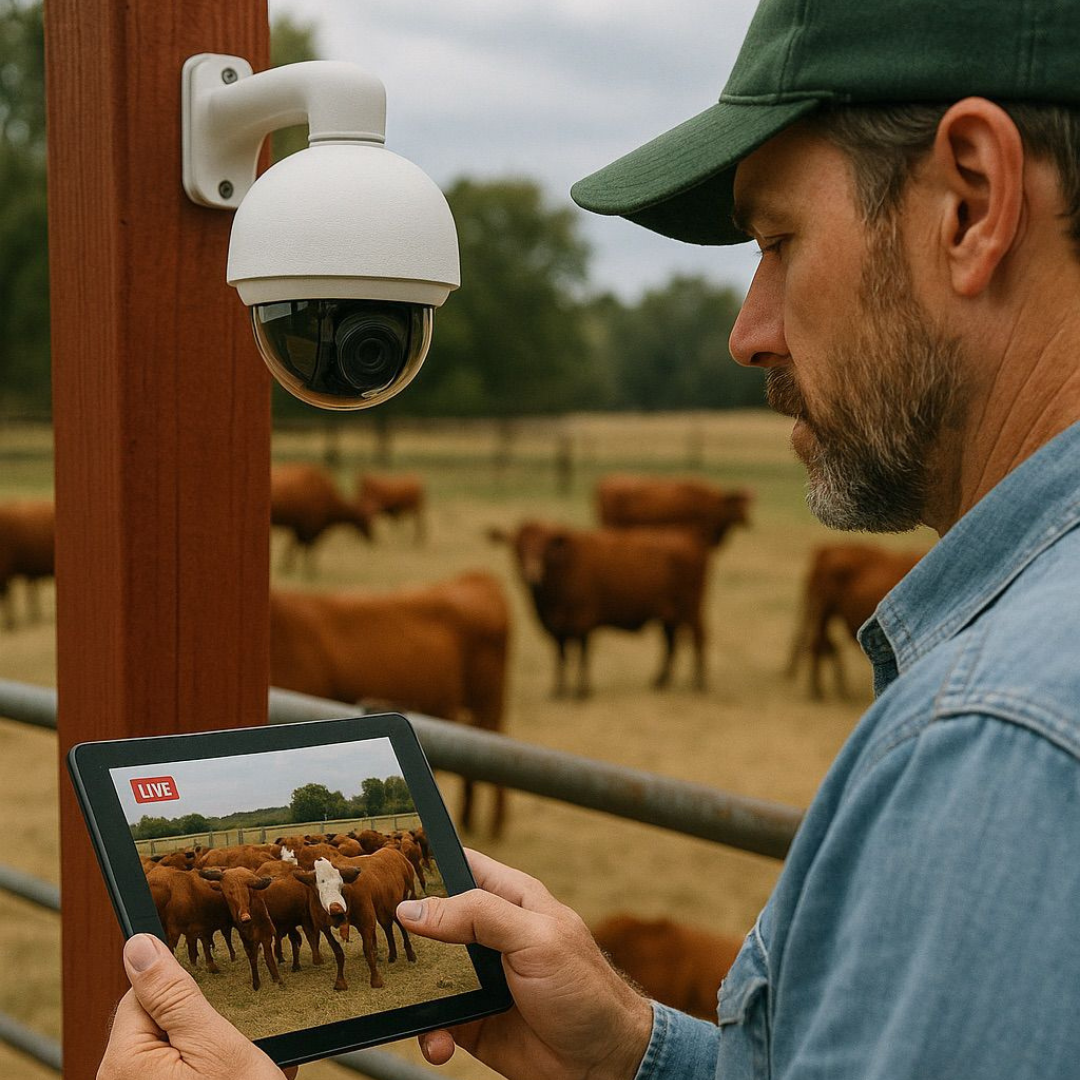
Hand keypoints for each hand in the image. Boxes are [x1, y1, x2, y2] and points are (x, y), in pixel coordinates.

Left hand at [97, 934, 297, 1079]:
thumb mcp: (215, 1043)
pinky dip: (212, 1073)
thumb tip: (138, 946)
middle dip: (202, 1025)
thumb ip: (173, 994)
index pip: (144, 992)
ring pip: (175, 1049)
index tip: (217, 1007)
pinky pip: (181, 1073)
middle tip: (235, 1049)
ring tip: (245, 1072)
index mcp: (125, 1062)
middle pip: (158, 1022)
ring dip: (212, 1051)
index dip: (186, 993)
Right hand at [396, 849, 653, 1079]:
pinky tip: (439, 1043)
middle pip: (431, 921)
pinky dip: (429, 1033)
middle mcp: (489, 934)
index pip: (460, 865)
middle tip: (374, 942)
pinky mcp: (471, 1020)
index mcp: (509, 898)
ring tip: (411, 1007)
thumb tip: (414, 908)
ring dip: (412, 992)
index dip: (425, 863)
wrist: (604, 1063)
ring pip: (425, 974)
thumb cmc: (584, 988)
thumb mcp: (534, 938)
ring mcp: (479, 978)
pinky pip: (434, 1022)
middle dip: (403, 933)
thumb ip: (478, 915)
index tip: (386, 868)